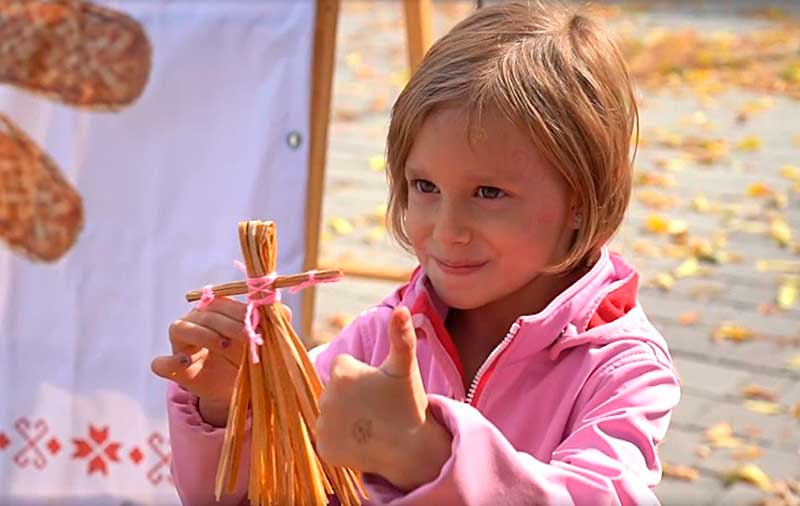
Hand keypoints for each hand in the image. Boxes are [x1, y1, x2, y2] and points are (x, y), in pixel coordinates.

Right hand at [150, 297, 290, 425]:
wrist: (239, 391)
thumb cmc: (250, 359)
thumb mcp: (265, 342)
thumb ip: (274, 323)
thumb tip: (283, 309)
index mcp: (215, 312)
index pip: (221, 302)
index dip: (238, 310)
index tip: (256, 321)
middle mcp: (195, 323)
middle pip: (203, 313)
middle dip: (227, 323)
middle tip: (247, 336)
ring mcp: (181, 346)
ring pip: (180, 328)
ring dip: (203, 334)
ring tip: (224, 345)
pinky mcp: (175, 369)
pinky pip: (160, 363)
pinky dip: (169, 361)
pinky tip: (186, 362)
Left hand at [315, 306, 451, 490]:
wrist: (412, 449)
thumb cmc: (408, 402)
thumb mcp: (404, 366)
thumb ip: (401, 336)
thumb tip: (401, 308)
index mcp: (341, 373)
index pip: (343, 366)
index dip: (362, 376)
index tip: (379, 388)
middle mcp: (325, 397)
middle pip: (334, 391)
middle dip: (351, 396)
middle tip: (377, 407)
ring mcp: (323, 425)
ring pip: (330, 414)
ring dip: (345, 417)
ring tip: (370, 425)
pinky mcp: (324, 449)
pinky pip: (328, 439)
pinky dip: (341, 441)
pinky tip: (361, 441)